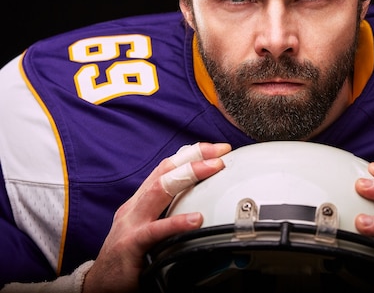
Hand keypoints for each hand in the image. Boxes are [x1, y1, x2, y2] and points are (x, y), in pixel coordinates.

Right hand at [82, 142, 231, 292]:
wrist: (98, 284)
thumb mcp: (148, 226)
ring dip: (189, 174)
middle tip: (220, 151)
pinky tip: (196, 219)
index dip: (191, 154)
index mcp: (140, 201)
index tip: (217, 148)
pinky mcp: (131, 245)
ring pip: (160, 189)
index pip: (166, 168)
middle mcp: (135, 206)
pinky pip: (155, 231)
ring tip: (214, 168)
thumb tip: (199, 201)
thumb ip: (167, 212)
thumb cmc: (128, 256)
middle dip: (194, 157)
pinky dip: (177, 223)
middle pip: (165, 171)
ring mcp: (131, 224)